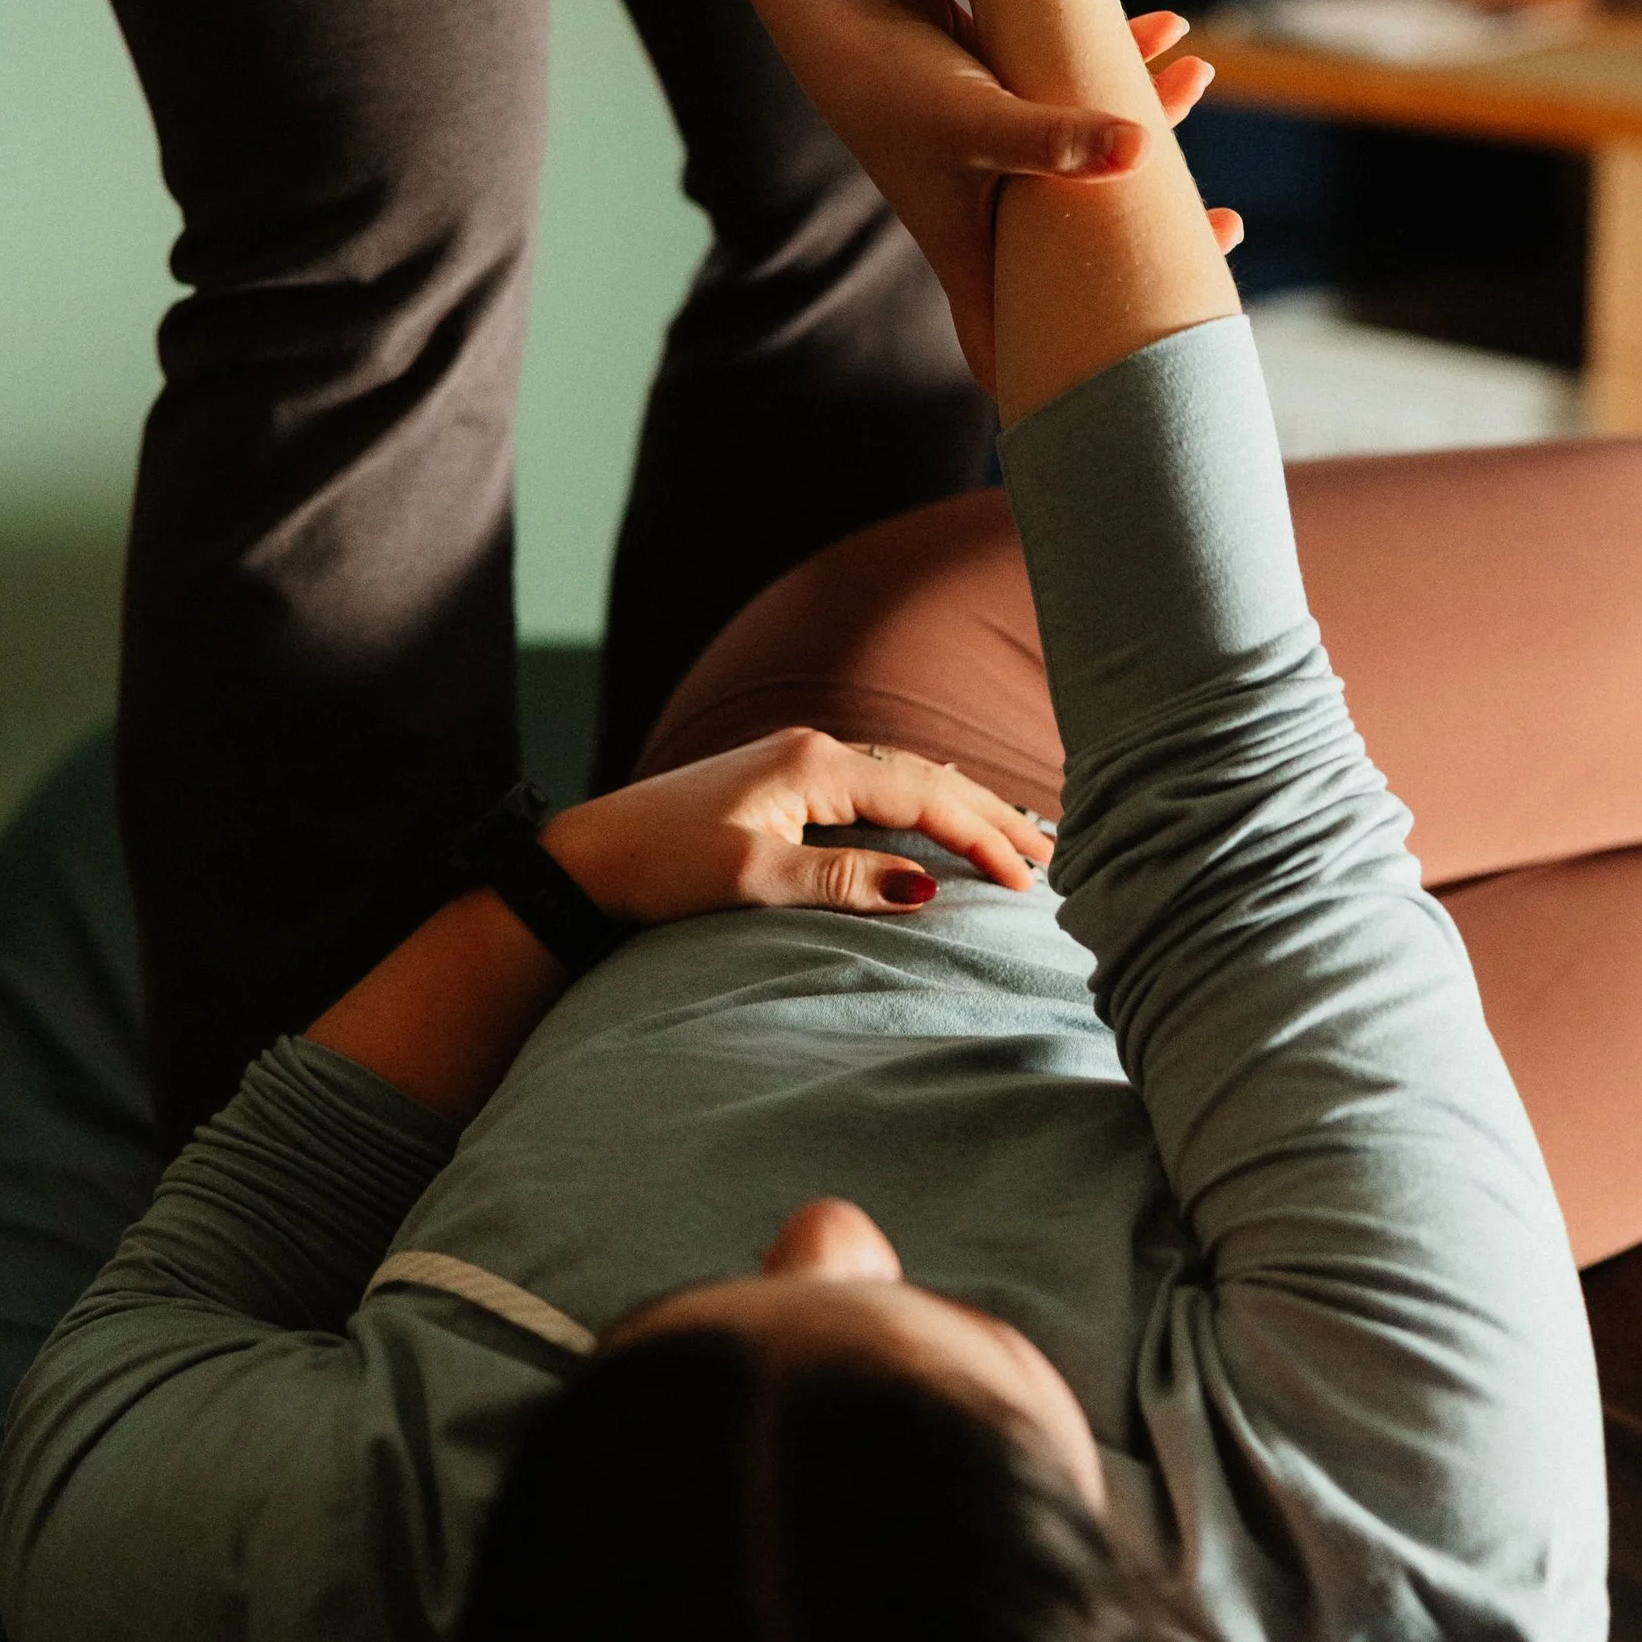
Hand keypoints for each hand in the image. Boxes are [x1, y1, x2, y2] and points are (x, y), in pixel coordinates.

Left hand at [542, 730, 1053, 923]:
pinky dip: (923, 802)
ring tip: (1017, 832)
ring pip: (906, 777)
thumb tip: (925, 890)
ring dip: (962, 804)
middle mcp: (815, 751)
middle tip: (1053, 852)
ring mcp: (799, 763)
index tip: (1030, 881)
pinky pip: (878, 786)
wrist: (588, 857)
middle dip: (991, 813)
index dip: (983, 836)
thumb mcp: (751, 879)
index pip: (925, 795)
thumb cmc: (661, 867)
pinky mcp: (785, 783)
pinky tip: (938, 812)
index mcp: (815, 765)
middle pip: (927, 776)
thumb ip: (839, 881)